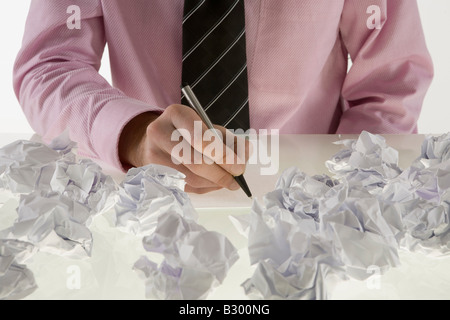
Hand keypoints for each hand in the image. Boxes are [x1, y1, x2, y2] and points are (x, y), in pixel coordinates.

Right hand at [119, 104, 250, 193]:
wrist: (152, 141)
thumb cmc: (187, 132)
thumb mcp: (207, 126)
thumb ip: (228, 139)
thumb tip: (245, 153)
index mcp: (176, 114)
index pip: (201, 137)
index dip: (224, 155)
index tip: (240, 166)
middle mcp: (160, 133)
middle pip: (196, 161)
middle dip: (222, 173)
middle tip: (237, 177)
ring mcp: (153, 156)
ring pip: (192, 178)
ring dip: (215, 183)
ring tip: (229, 180)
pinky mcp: (154, 174)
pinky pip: (186, 187)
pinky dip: (205, 187)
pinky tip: (214, 182)